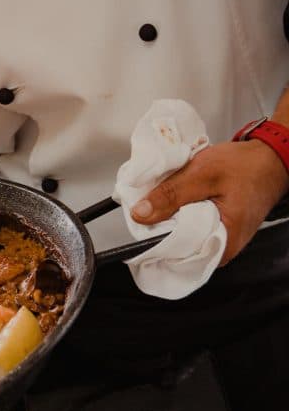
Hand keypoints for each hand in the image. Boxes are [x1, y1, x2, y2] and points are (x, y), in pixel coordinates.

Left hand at [131, 139, 288, 264]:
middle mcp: (221, 249)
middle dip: (159, 228)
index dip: (153, 238)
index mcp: (222, 243)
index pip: (175, 254)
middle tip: (149, 207)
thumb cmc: (247, 166)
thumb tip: (140, 214)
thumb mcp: (202, 174)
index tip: (139, 222)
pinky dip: (179, 215)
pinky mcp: (217, 229)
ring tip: (165, 202)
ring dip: (169, 220)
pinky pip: (189, 228)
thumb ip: (170, 195)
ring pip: (181, 236)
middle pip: (176, 246)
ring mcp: (219, 240)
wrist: (271, 157)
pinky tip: (177, 203)